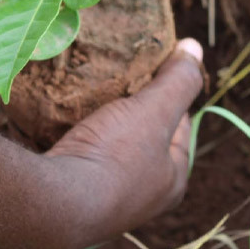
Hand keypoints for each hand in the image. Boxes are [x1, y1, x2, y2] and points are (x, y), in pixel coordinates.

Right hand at [46, 39, 203, 236]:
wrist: (54, 203)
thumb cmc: (114, 156)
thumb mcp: (154, 111)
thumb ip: (176, 81)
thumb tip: (195, 46)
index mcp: (172, 181)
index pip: (179, 126)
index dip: (169, 92)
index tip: (151, 67)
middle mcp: (142, 197)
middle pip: (142, 138)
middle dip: (131, 108)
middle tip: (118, 77)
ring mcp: (104, 199)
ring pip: (108, 147)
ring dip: (100, 122)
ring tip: (89, 92)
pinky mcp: (71, 196)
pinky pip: (78, 156)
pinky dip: (74, 137)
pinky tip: (63, 117)